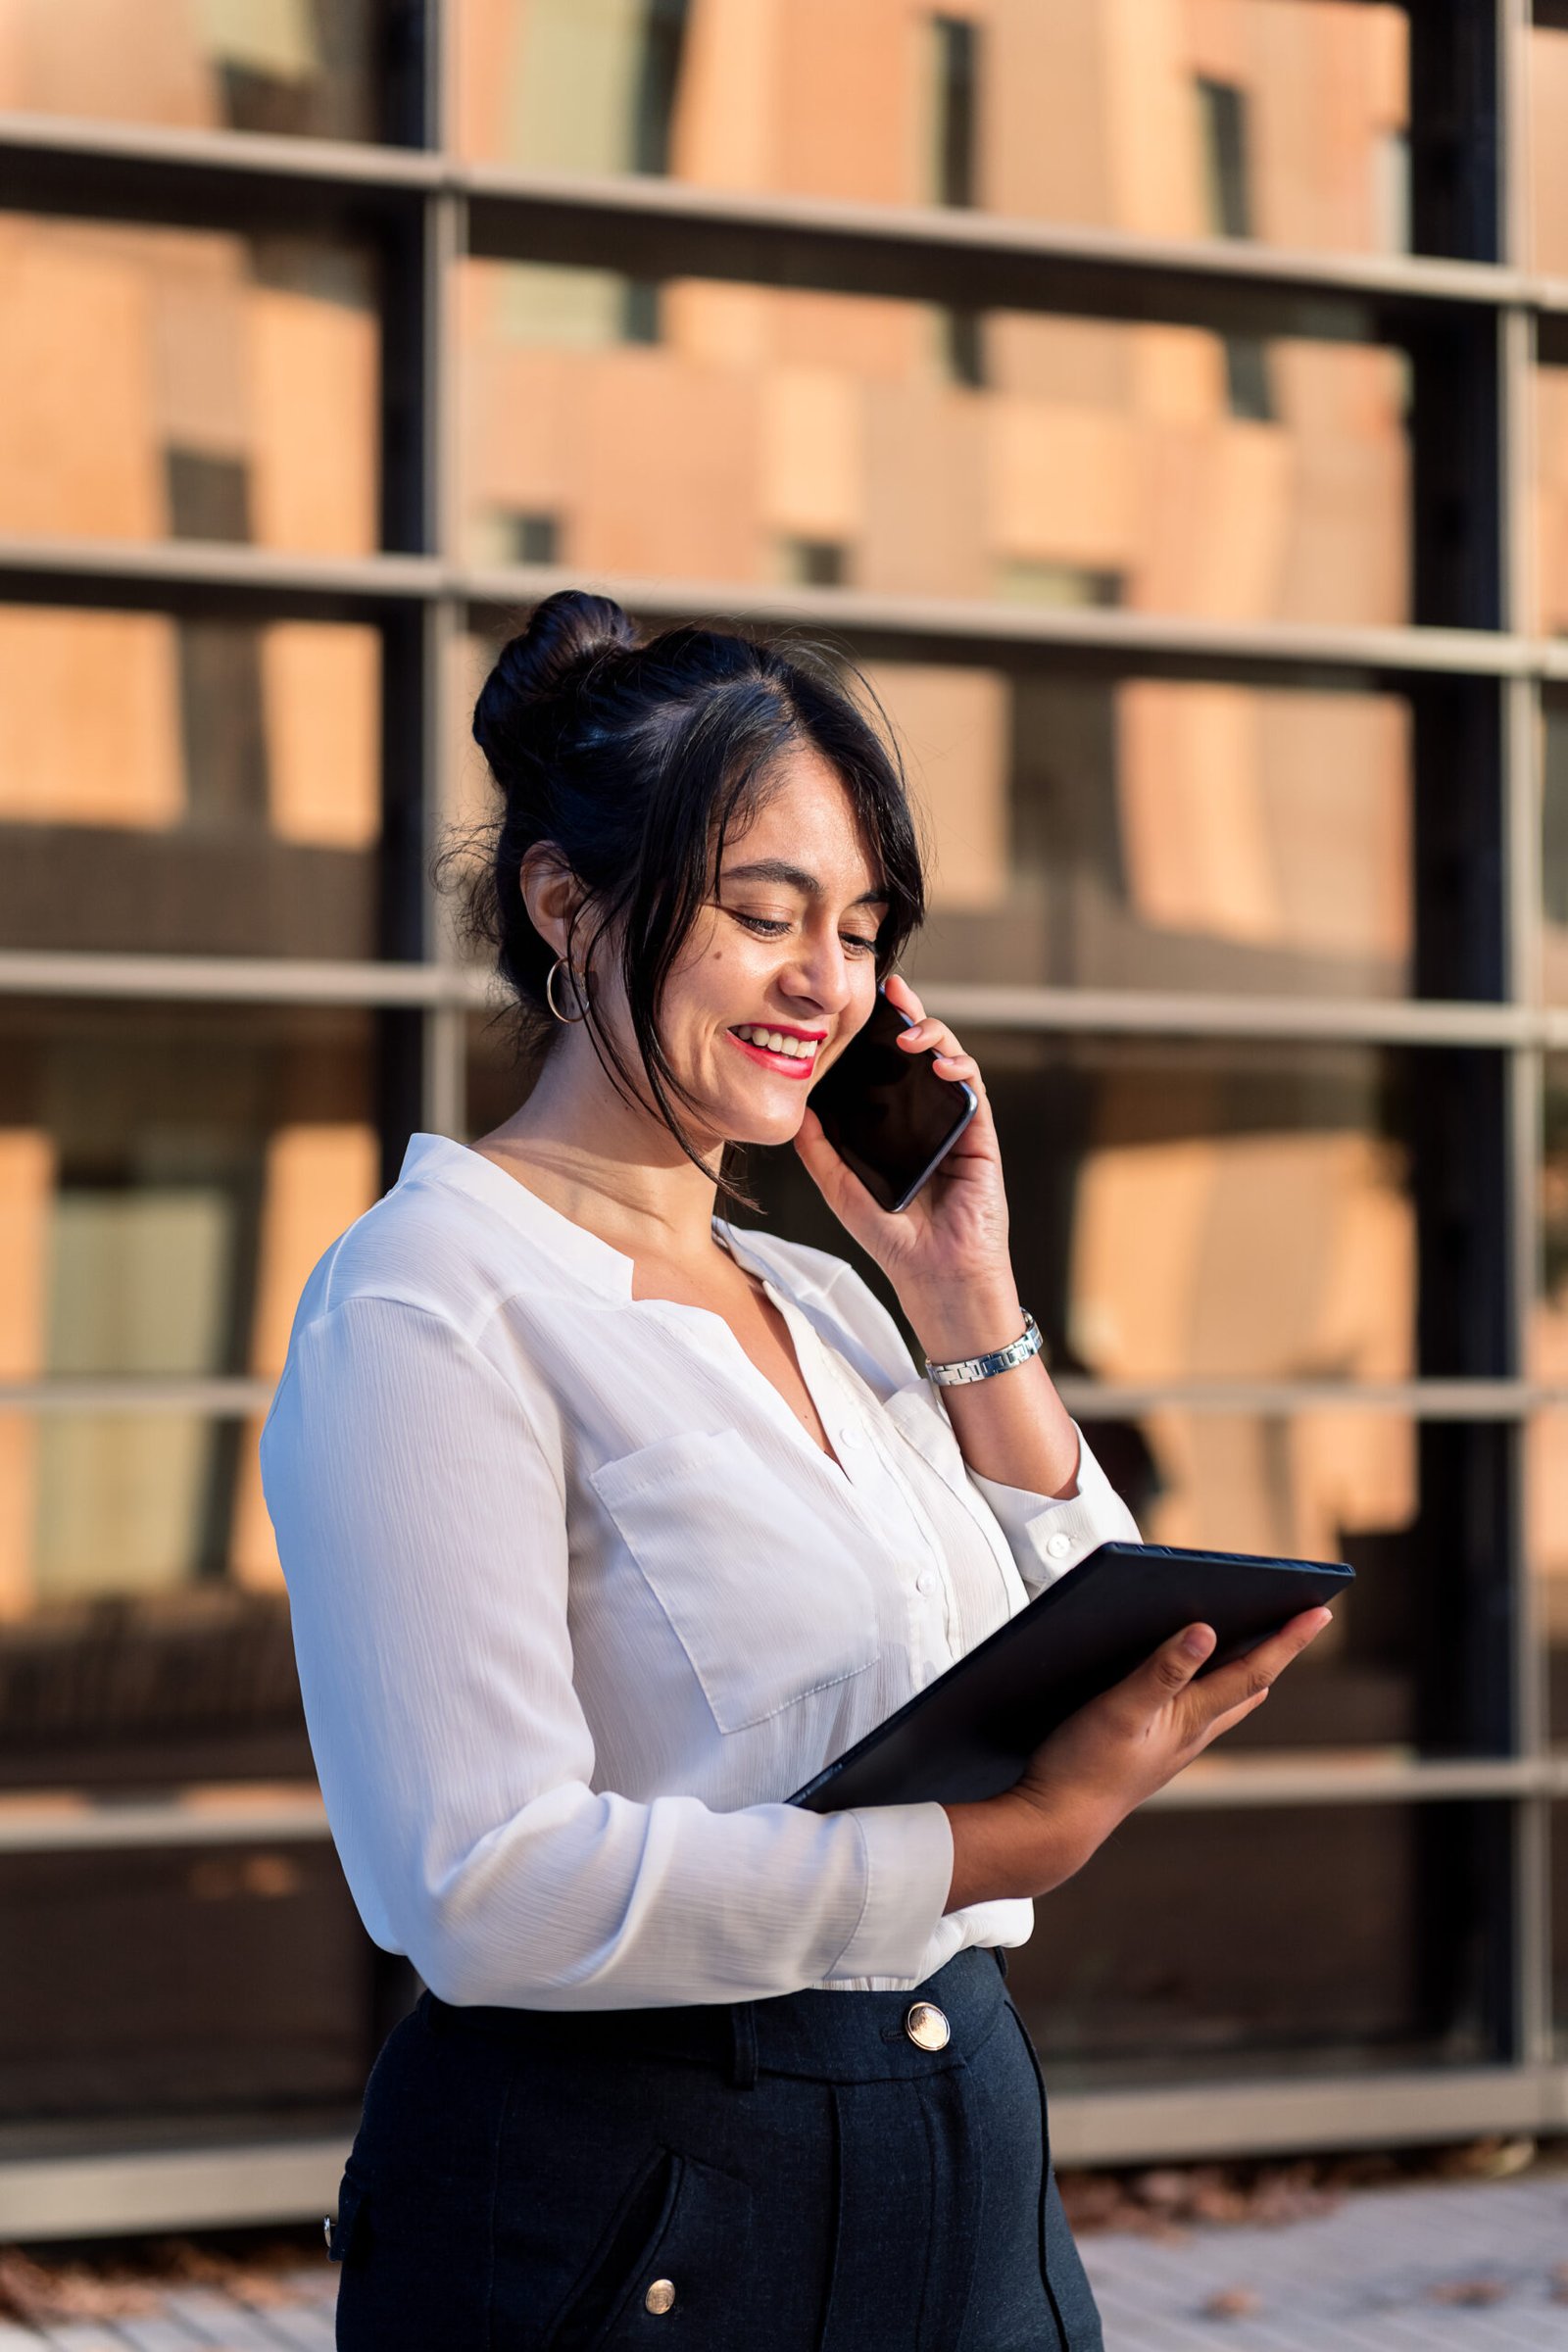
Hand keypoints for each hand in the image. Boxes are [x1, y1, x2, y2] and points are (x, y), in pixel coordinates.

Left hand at [794, 971, 1012, 1321]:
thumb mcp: (842, 1190)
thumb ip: (820, 1152)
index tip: (866, 1003)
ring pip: (952, 1062)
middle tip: (893, 992)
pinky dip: (961, 1069)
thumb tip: (795, 1112)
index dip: (880, 1033)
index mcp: (898, 1126)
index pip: (890, 1068)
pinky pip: (974, 1092)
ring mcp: (957, 1125)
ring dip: (935, 1037)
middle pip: (923, 1053)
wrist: (935, 1276)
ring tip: (909, 1033)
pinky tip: (941, 1063)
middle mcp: (929, 1119)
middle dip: (911, 1015)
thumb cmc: (893, 1239)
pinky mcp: (981, 1137)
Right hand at [942, 1606, 1333, 1910]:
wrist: (1054, 1824)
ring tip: (1256, 1643)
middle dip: (1275, 1651)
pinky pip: (1195, 1714)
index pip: (1254, 1671)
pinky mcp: (1149, 1753)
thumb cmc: (1082, 1768)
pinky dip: (1207, 1688)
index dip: (1289, 1640)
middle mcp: (1191, 1734)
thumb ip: (1161, 1671)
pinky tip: (1190, 1683)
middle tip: (1299, 1620)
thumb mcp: (1119, 1711)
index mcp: (1191, 1719)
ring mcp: (1173, 1747)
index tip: (1322, 1611)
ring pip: (1224, 1704)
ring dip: (1244, 1670)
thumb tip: (1206, 1632)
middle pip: (1249, 1686)